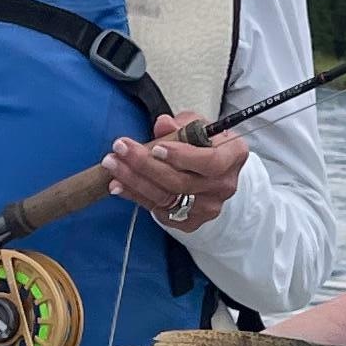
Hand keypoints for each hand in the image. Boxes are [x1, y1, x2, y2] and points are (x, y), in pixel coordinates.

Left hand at [103, 113, 248, 233]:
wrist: (214, 175)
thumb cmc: (205, 145)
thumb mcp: (197, 126)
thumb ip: (181, 124)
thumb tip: (163, 124)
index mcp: (232, 156)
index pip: (209, 161)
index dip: (181, 156)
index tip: (155, 148)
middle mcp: (223, 186)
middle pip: (180, 181)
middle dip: (145, 165)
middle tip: (120, 149)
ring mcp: (208, 208)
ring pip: (166, 197)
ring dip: (134, 181)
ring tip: (112, 165)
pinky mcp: (190, 222)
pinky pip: (158, 210)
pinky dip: (136, 196)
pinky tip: (119, 184)